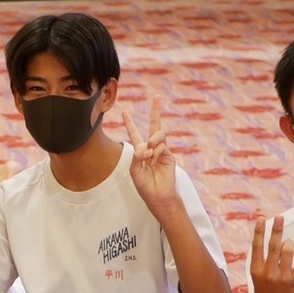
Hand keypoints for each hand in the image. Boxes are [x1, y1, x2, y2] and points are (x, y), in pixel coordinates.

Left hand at [123, 96, 178, 211]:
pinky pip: (161, 146)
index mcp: (140, 151)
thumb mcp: (134, 170)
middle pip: (154, 125)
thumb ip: (137, 155)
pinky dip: (155, 153)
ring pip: (158, 135)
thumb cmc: (145, 185)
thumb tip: (146, 145)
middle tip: (157, 96)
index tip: (124, 111)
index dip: (129, 123)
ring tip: (148, 155)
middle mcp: (152, 148)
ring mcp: (162, 150)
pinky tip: (153, 161)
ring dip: (151, 142)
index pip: (134, 134)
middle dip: (156, 111)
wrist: (158, 196)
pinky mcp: (169, 155)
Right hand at [249, 216, 293, 292]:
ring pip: (287, 251)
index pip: (257, 246)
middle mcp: (268, 271)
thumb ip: (264, 258)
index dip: (259, 232)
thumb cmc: (264, 288)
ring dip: (289, 244)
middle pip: (273, 246)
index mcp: (256, 269)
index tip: (261, 219)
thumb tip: (279, 239)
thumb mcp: (258, 274)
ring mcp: (281, 277)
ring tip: (288, 244)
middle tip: (280, 217)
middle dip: (276, 230)